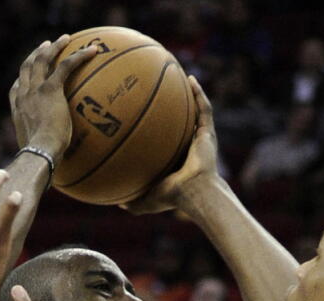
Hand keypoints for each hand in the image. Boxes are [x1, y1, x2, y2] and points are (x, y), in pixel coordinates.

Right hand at [10, 35, 102, 158]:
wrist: (39, 153)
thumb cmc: (39, 159)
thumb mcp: (36, 151)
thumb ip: (41, 148)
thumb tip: (52, 161)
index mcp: (17, 110)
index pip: (16, 89)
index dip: (22, 78)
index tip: (29, 72)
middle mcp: (23, 96)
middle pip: (27, 67)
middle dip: (36, 54)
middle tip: (46, 46)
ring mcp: (34, 91)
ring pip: (42, 60)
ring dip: (54, 47)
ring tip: (65, 39)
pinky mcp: (50, 89)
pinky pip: (65, 65)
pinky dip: (79, 56)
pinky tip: (92, 50)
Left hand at [121, 76, 220, 214]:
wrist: (193, 192)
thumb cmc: (171, 197)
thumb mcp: (144, 200)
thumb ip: (131, 200)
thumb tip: (115, 203)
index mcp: (174, 159)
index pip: (164, 140)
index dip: (156, 129)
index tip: (142, 116)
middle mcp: (187, 146)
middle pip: (178, 121)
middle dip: (171, 106)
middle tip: (156, 90)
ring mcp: (199, 138)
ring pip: (193, 110)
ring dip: (187, 93)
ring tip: (176, 75)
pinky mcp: (208, 133)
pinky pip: (204, 108)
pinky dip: (199, 93)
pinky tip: (189, 79)